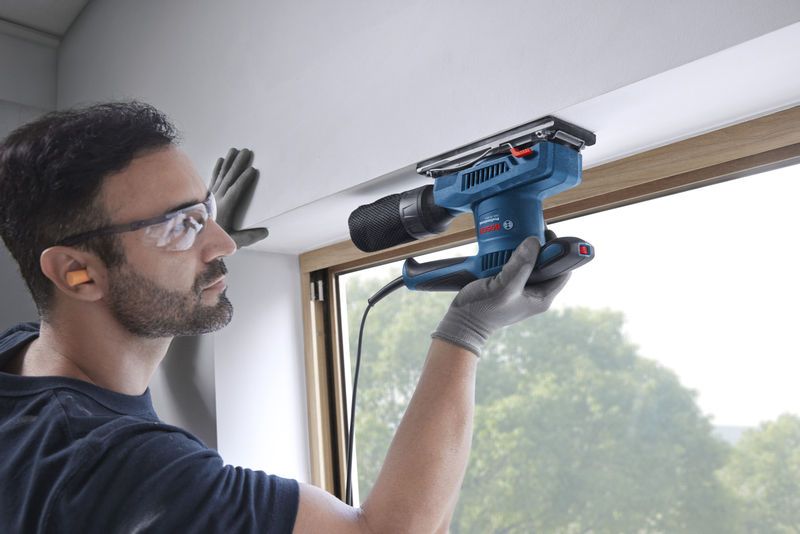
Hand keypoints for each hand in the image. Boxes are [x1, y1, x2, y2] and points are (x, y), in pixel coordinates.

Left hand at [210, 148, 268, 248]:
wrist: (192, 240)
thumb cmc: (214, 240)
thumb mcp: (234, 241)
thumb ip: (249, 237)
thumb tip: (265, 232)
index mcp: (225, 208)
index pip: (236, 190)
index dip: (245, 180)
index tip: (253, 169)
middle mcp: (217, 198)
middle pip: (229, 177)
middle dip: (238, 163)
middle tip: (246, 151)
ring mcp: (211, 195)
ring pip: (221, 174)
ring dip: (228, 161)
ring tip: (234, 150)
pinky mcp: (207, 195)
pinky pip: (213, 178)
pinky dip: (217, 168)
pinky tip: (220, 160)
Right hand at [431, 236, 569, 355]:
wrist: (462, 321)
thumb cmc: (484, 312)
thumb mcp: (505, 288)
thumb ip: (521, 266)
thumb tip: (534, 241)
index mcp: (542, 297)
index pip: (562, 270)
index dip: (559, 252)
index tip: (548, 235)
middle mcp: (534, 291)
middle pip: (546, 262)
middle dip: (540, 246)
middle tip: (530, 230)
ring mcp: (520, 286)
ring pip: (529, 260)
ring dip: (523, 247)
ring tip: (516, 235)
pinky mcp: (507, 281)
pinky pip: (514, 262)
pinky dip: (509, 252)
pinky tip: (503, 245)